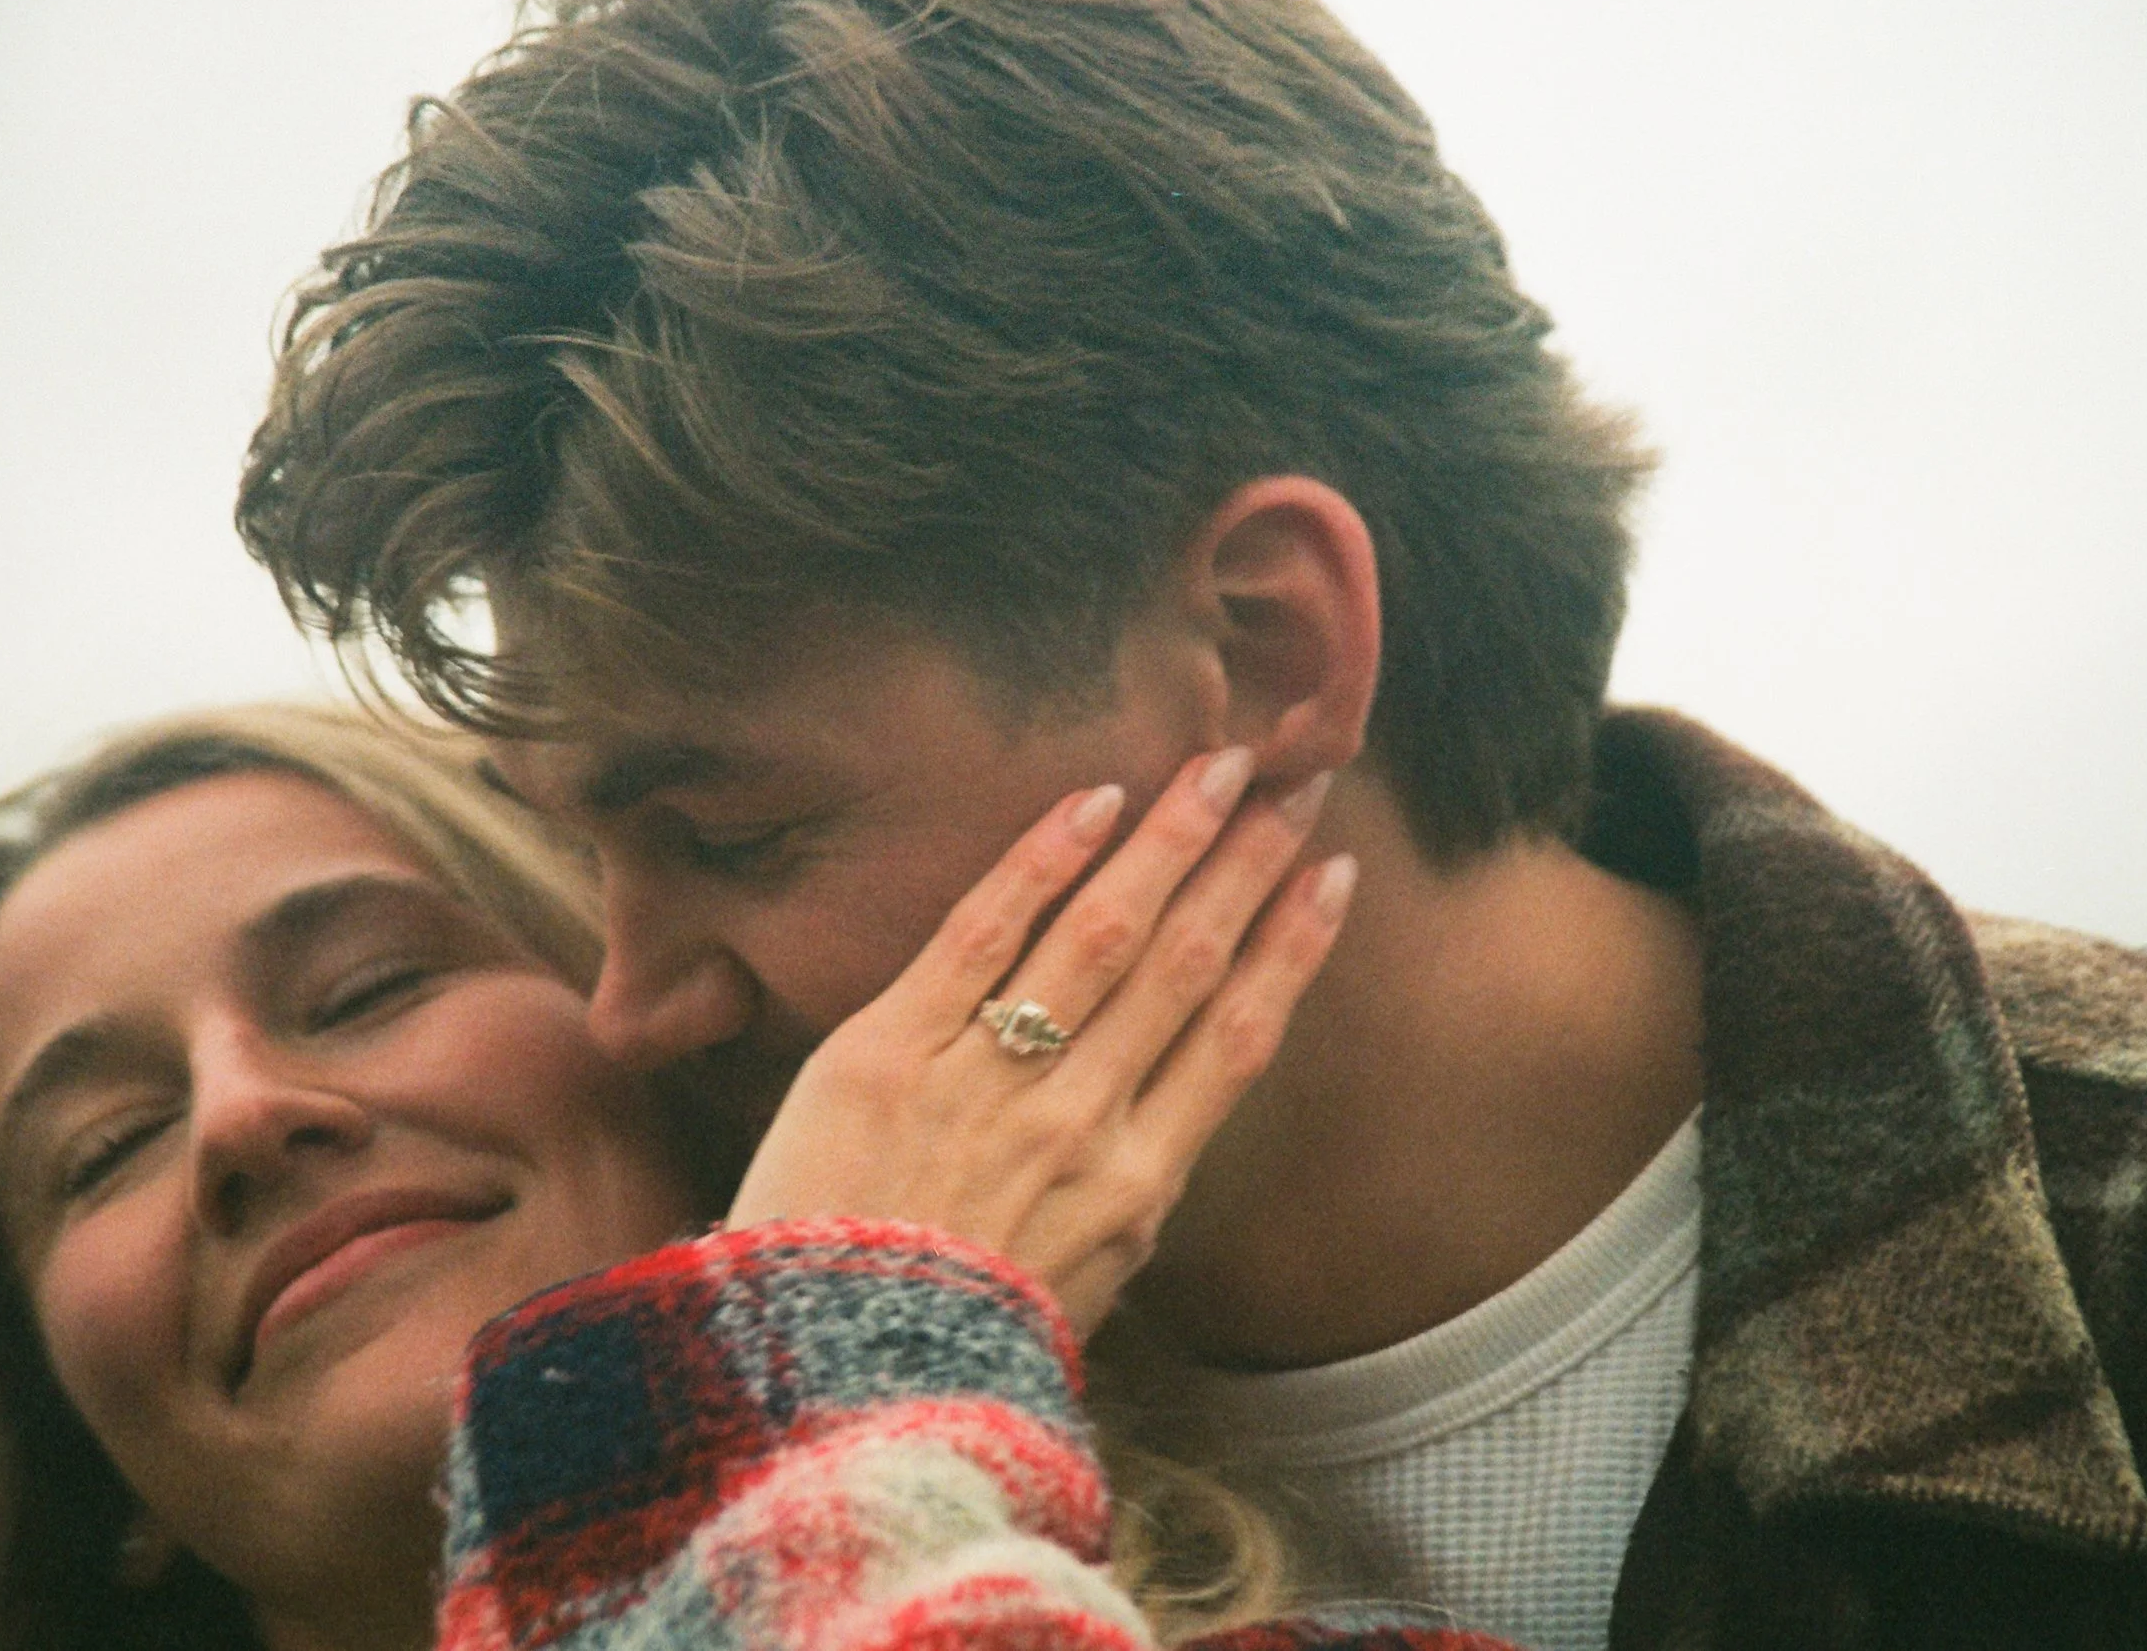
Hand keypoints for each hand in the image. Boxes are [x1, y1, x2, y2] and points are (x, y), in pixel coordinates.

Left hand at [724, 749, 1353, 1336]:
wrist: (815, 1380)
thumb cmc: (948, 1341)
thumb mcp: (1078, 1286)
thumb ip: (1124, 1194)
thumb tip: (1164, 1114)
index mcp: (1136, 1189)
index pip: (1237, 1037)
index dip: (1292, 946)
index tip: (1331, 875)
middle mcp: (1078, 1124)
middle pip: (1185, 965)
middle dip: (1247, 865)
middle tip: (1294, 783)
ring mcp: (987, 1082)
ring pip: (1103, 934)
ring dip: (1171, 840)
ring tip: (1216, 766)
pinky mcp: (889, 1051)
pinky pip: (982, 934)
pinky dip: (1043, 861)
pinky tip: (1095, 800)